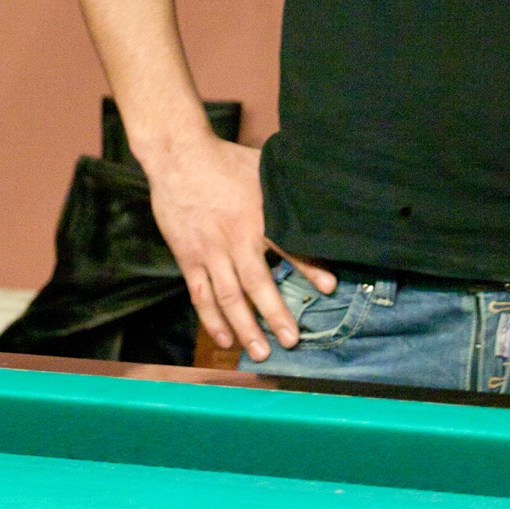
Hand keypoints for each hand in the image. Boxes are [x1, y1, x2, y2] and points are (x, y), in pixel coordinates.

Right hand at [143, 129, 336, 360]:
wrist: (180, 156)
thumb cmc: (226, 160)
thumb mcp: (263, 167)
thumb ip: (285, 187)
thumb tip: (317, 192)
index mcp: (258, 214)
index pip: (288, 245)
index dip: (309, 266)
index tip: (330, 288)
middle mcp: (235, 238)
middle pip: (258, 283)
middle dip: (276, 315)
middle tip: (292, 341)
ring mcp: (210, 251)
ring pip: (229, 297)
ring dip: (245, 328)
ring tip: (261, 352)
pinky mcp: (188, 258)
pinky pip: (201, 295)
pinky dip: (212, 320)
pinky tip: (225, 339)